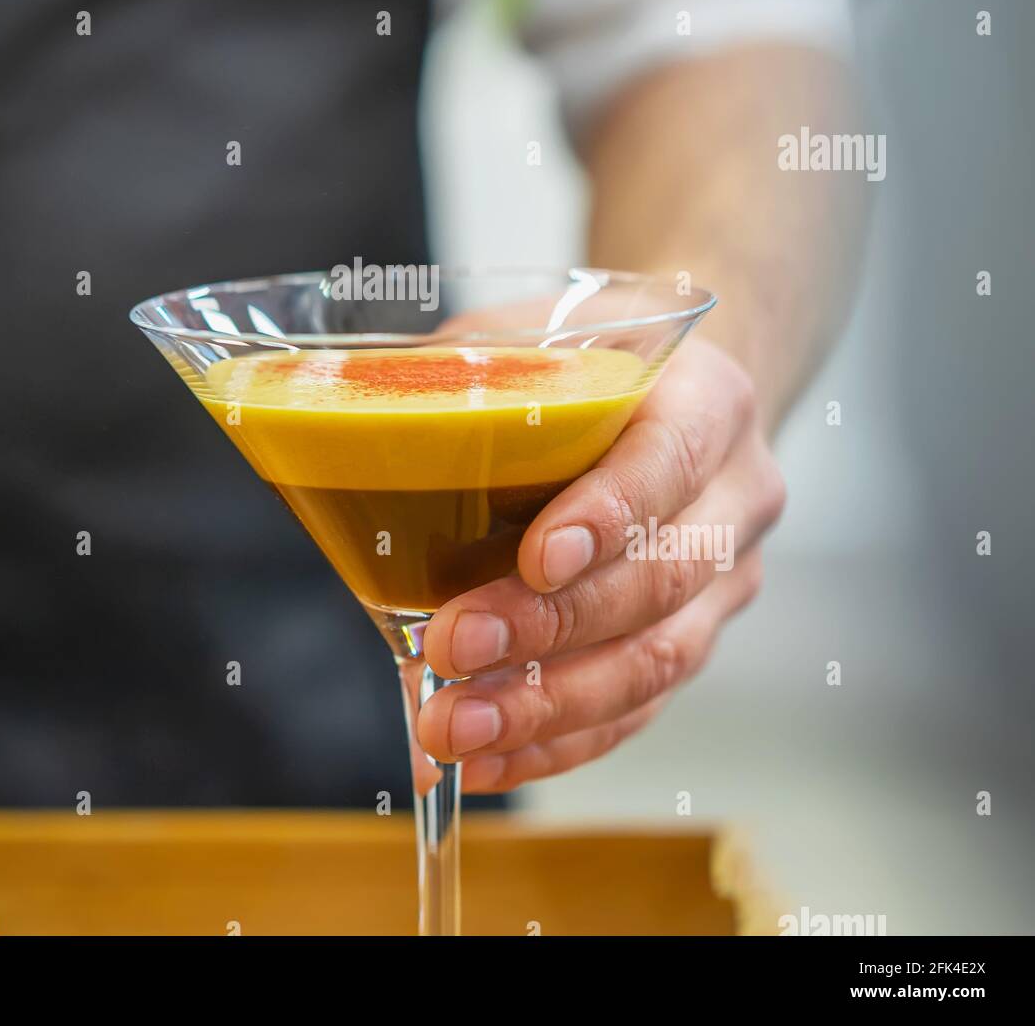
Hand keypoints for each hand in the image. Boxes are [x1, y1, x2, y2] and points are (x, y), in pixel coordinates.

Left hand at [416, 336, 785, 790]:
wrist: (672, 397)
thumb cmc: (590, 362)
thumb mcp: (537, 334)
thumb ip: (470, 369)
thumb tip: (356, 418)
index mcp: (707, 401)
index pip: (670, 463)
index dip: (607, 516)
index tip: (536, 560)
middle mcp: (735, 496)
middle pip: (660, 578)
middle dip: (550, 628)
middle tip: (454, 649)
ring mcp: (726, 578)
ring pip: (656, 662)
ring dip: (547, 707)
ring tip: (454, 726)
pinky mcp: (694, 638)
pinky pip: (637, 709)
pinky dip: (557, 742)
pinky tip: (487, 758)